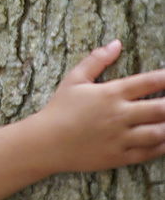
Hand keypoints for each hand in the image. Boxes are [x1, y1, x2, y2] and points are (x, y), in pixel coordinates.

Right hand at [31, 39, 164, 173]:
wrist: (46, 142)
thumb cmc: (60, 109)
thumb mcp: (74, 79)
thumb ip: (96, 60)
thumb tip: (116, 43)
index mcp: (111, 93)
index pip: (148, 82)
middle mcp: (120, 115)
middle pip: (160, 108)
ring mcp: (121, 137)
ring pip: (158, 132)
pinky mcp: (119, 156)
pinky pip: (148, 153)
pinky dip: (161, 147)